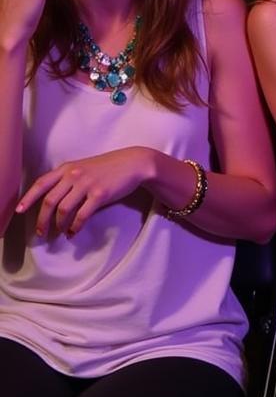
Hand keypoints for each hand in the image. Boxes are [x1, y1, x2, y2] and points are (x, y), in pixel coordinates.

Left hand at [17, 147, 153, 236]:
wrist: (133, 163)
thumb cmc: (109, 167)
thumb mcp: (84, 167)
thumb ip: (68, 179)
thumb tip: (54, 199)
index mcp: (67, 168)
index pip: (41, 183)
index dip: (28, 198)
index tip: (20, 210)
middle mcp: (73, 175)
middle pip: (50, 201)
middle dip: (42, 220)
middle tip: (41, 232)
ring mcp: (86, 184)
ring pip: (64, 209)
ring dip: (59, 225)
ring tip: (60, 233)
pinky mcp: (100, 194)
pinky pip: (82, 215)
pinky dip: (75, 226)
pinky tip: (73, 232)